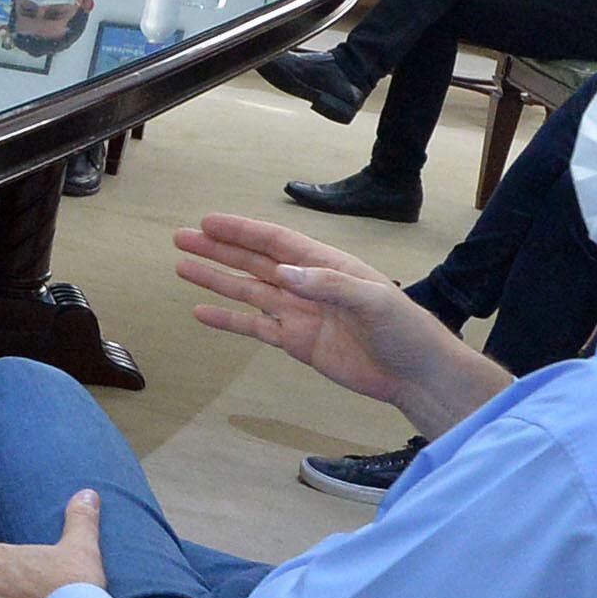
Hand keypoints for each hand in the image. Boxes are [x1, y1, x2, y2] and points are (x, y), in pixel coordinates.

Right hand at [172, 211, 510, 436]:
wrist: (415, 374)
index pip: (275, 242)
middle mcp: (306, 284)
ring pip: (247, 290)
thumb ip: (329, 285)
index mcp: (326, 265)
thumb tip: (283, 273)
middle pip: (253, 262)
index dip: (241, 232)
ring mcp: (298, 313)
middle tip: (181, 237)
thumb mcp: (374, 301)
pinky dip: (228, 319)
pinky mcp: (295, 342)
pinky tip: (202, 312)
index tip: (208, 223)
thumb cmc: (404, 330)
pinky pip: (254, 328)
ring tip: (182, 266)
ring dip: (216, 278)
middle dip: (217, 249)